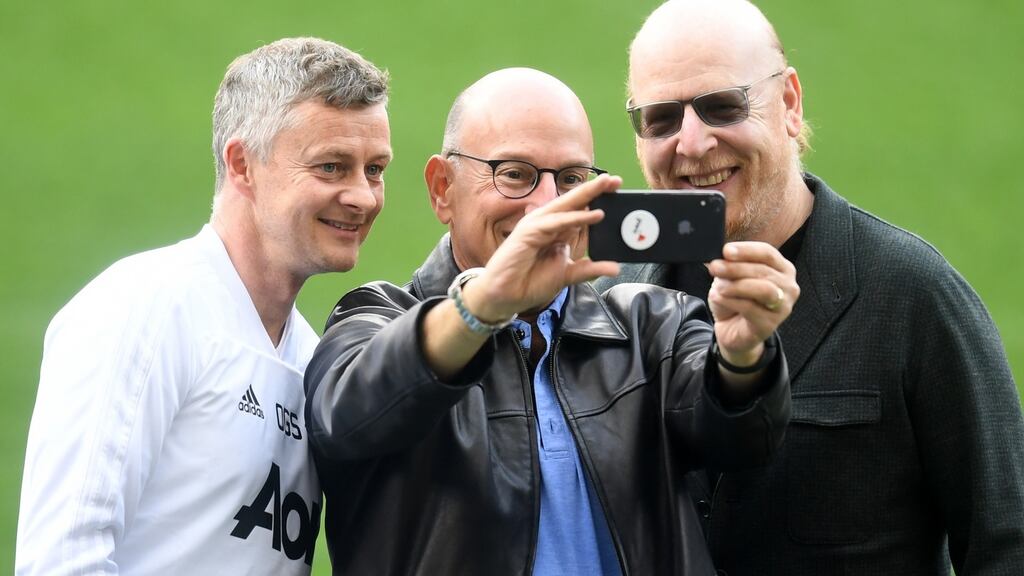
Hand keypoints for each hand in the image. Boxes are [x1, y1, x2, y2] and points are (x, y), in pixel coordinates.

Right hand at [461, 175, 622, 320]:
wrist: (506, 296)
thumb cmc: (530, 282)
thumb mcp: (568, 275)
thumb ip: (589, 269)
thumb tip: (614, 267)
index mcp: (557, 230)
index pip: (580, 210)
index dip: (598, 200)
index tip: (618, 190)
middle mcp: (548, 223)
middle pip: (574, 202)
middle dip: (595, 189)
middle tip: (615, 180)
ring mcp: (537, 225)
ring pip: (566, 206)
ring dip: (587, 195)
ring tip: (607, 186)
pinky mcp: (529, 232)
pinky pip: (556, 222)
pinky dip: (575, 218)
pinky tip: (593, 214)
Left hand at [707, 242, 798, 366]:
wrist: (732, 330)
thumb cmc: (736, 300)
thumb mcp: (731, 278)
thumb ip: (730, 266)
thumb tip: (721, 258)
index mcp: (782, 268)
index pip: (767, 253)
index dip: (746, 250)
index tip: (726, 250)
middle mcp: (788, 285)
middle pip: (763, 270)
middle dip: (735, 268)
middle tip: (715, 267)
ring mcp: (783, 306)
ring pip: (763, 289)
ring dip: (736, 286)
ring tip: (718, 287)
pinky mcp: (771, 323)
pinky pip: (750, 308)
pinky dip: (731, 301)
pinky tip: (718, 298)